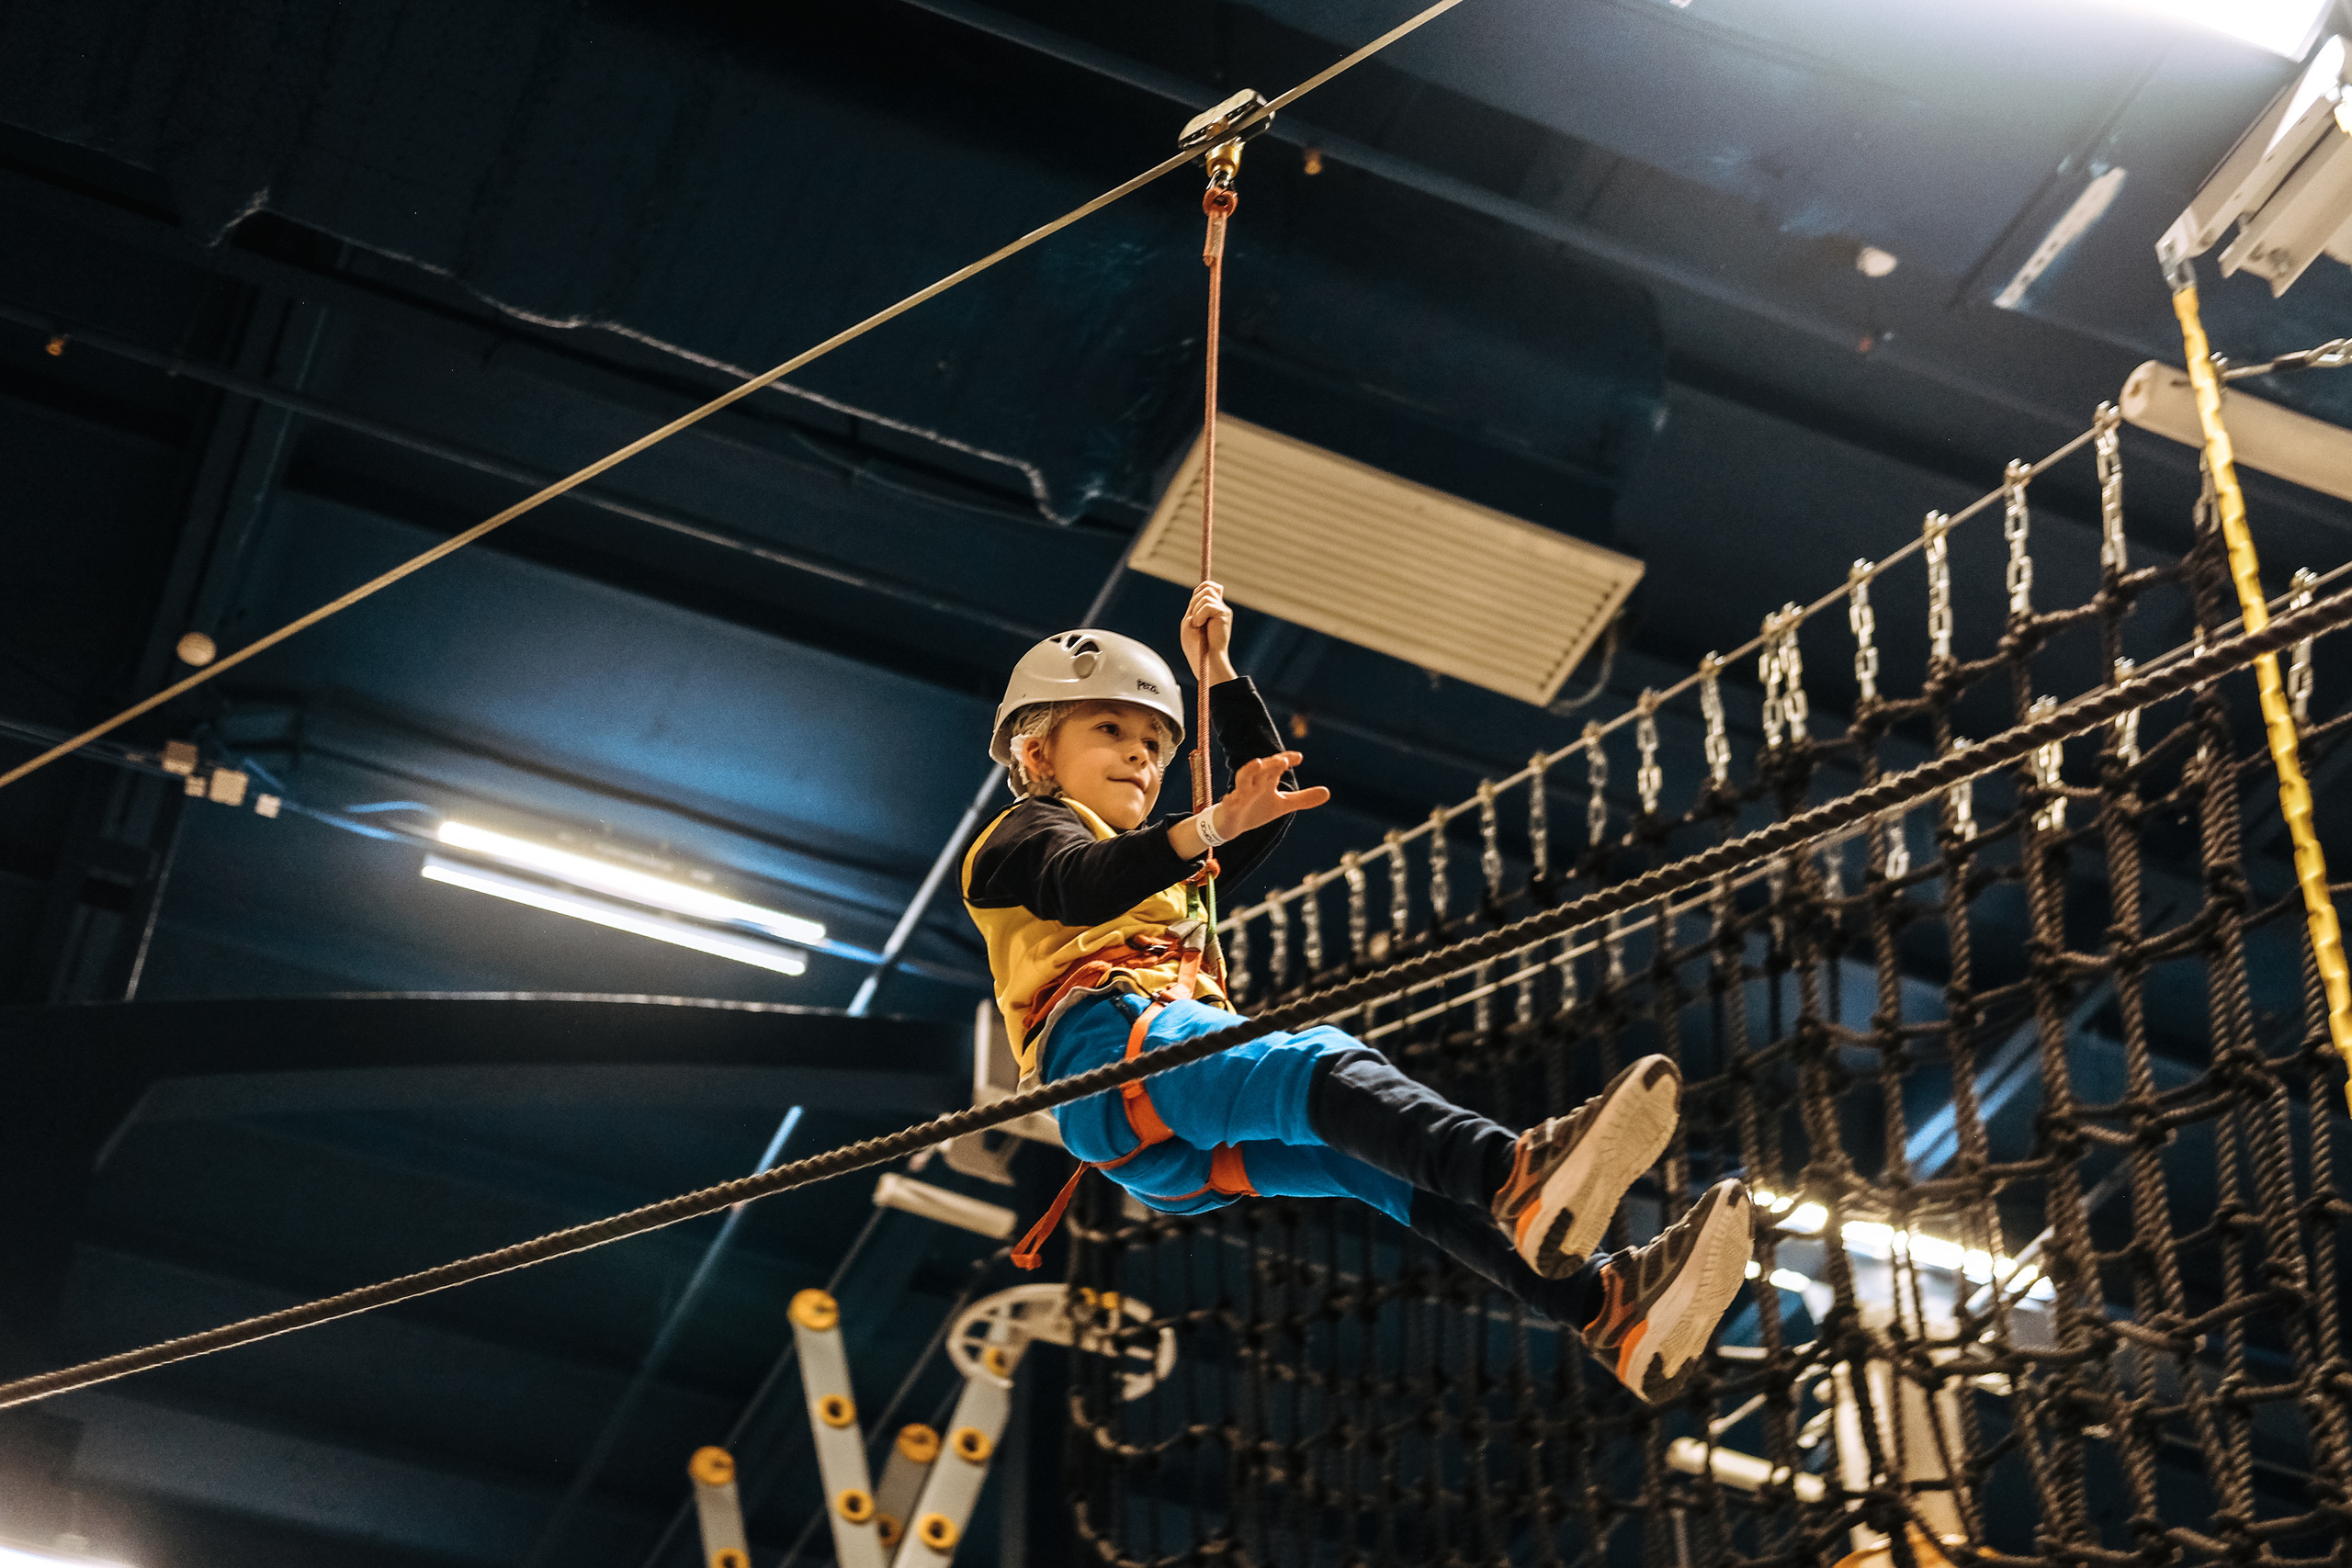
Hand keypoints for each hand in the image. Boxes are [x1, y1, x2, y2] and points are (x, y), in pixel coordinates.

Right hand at [1167, 752, 1329, 860]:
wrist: (1233, 824)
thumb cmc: (1257, 809)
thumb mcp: (1282, 805)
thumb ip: (1303, 798)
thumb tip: (1328, 792)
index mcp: (1267, 781)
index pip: (1277, 766)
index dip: (1286, 759)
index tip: (1299, 757)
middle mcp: (1254, 784)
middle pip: (1262, 769)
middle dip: (1272, 763)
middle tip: (1284, 761)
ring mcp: (1240, 794)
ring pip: (1243, 779)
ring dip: (1250, 770)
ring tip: (1258, 763)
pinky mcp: (1230, 807)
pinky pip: (1230, 802)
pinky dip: (1231, 799)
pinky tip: (1233, 798)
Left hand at [1180, 581, 1236, 684]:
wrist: (1205, 660)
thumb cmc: (1195, 646)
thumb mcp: (1190, 621)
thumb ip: (1195, 605)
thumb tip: (1203, 589)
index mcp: (1210, 610)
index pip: (1207, 587)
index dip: (1199, 590)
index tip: (1193, 608)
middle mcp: (1219, 608)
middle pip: (1207, 587)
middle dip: (1194, 601)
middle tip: (1194, 620)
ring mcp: (1223, 610)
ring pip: (1207, 593)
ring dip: (1196, 610)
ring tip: (1198, 625)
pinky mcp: (1225, 614)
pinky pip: (1208, 604)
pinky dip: (1200, 615)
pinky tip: (1201, 626)